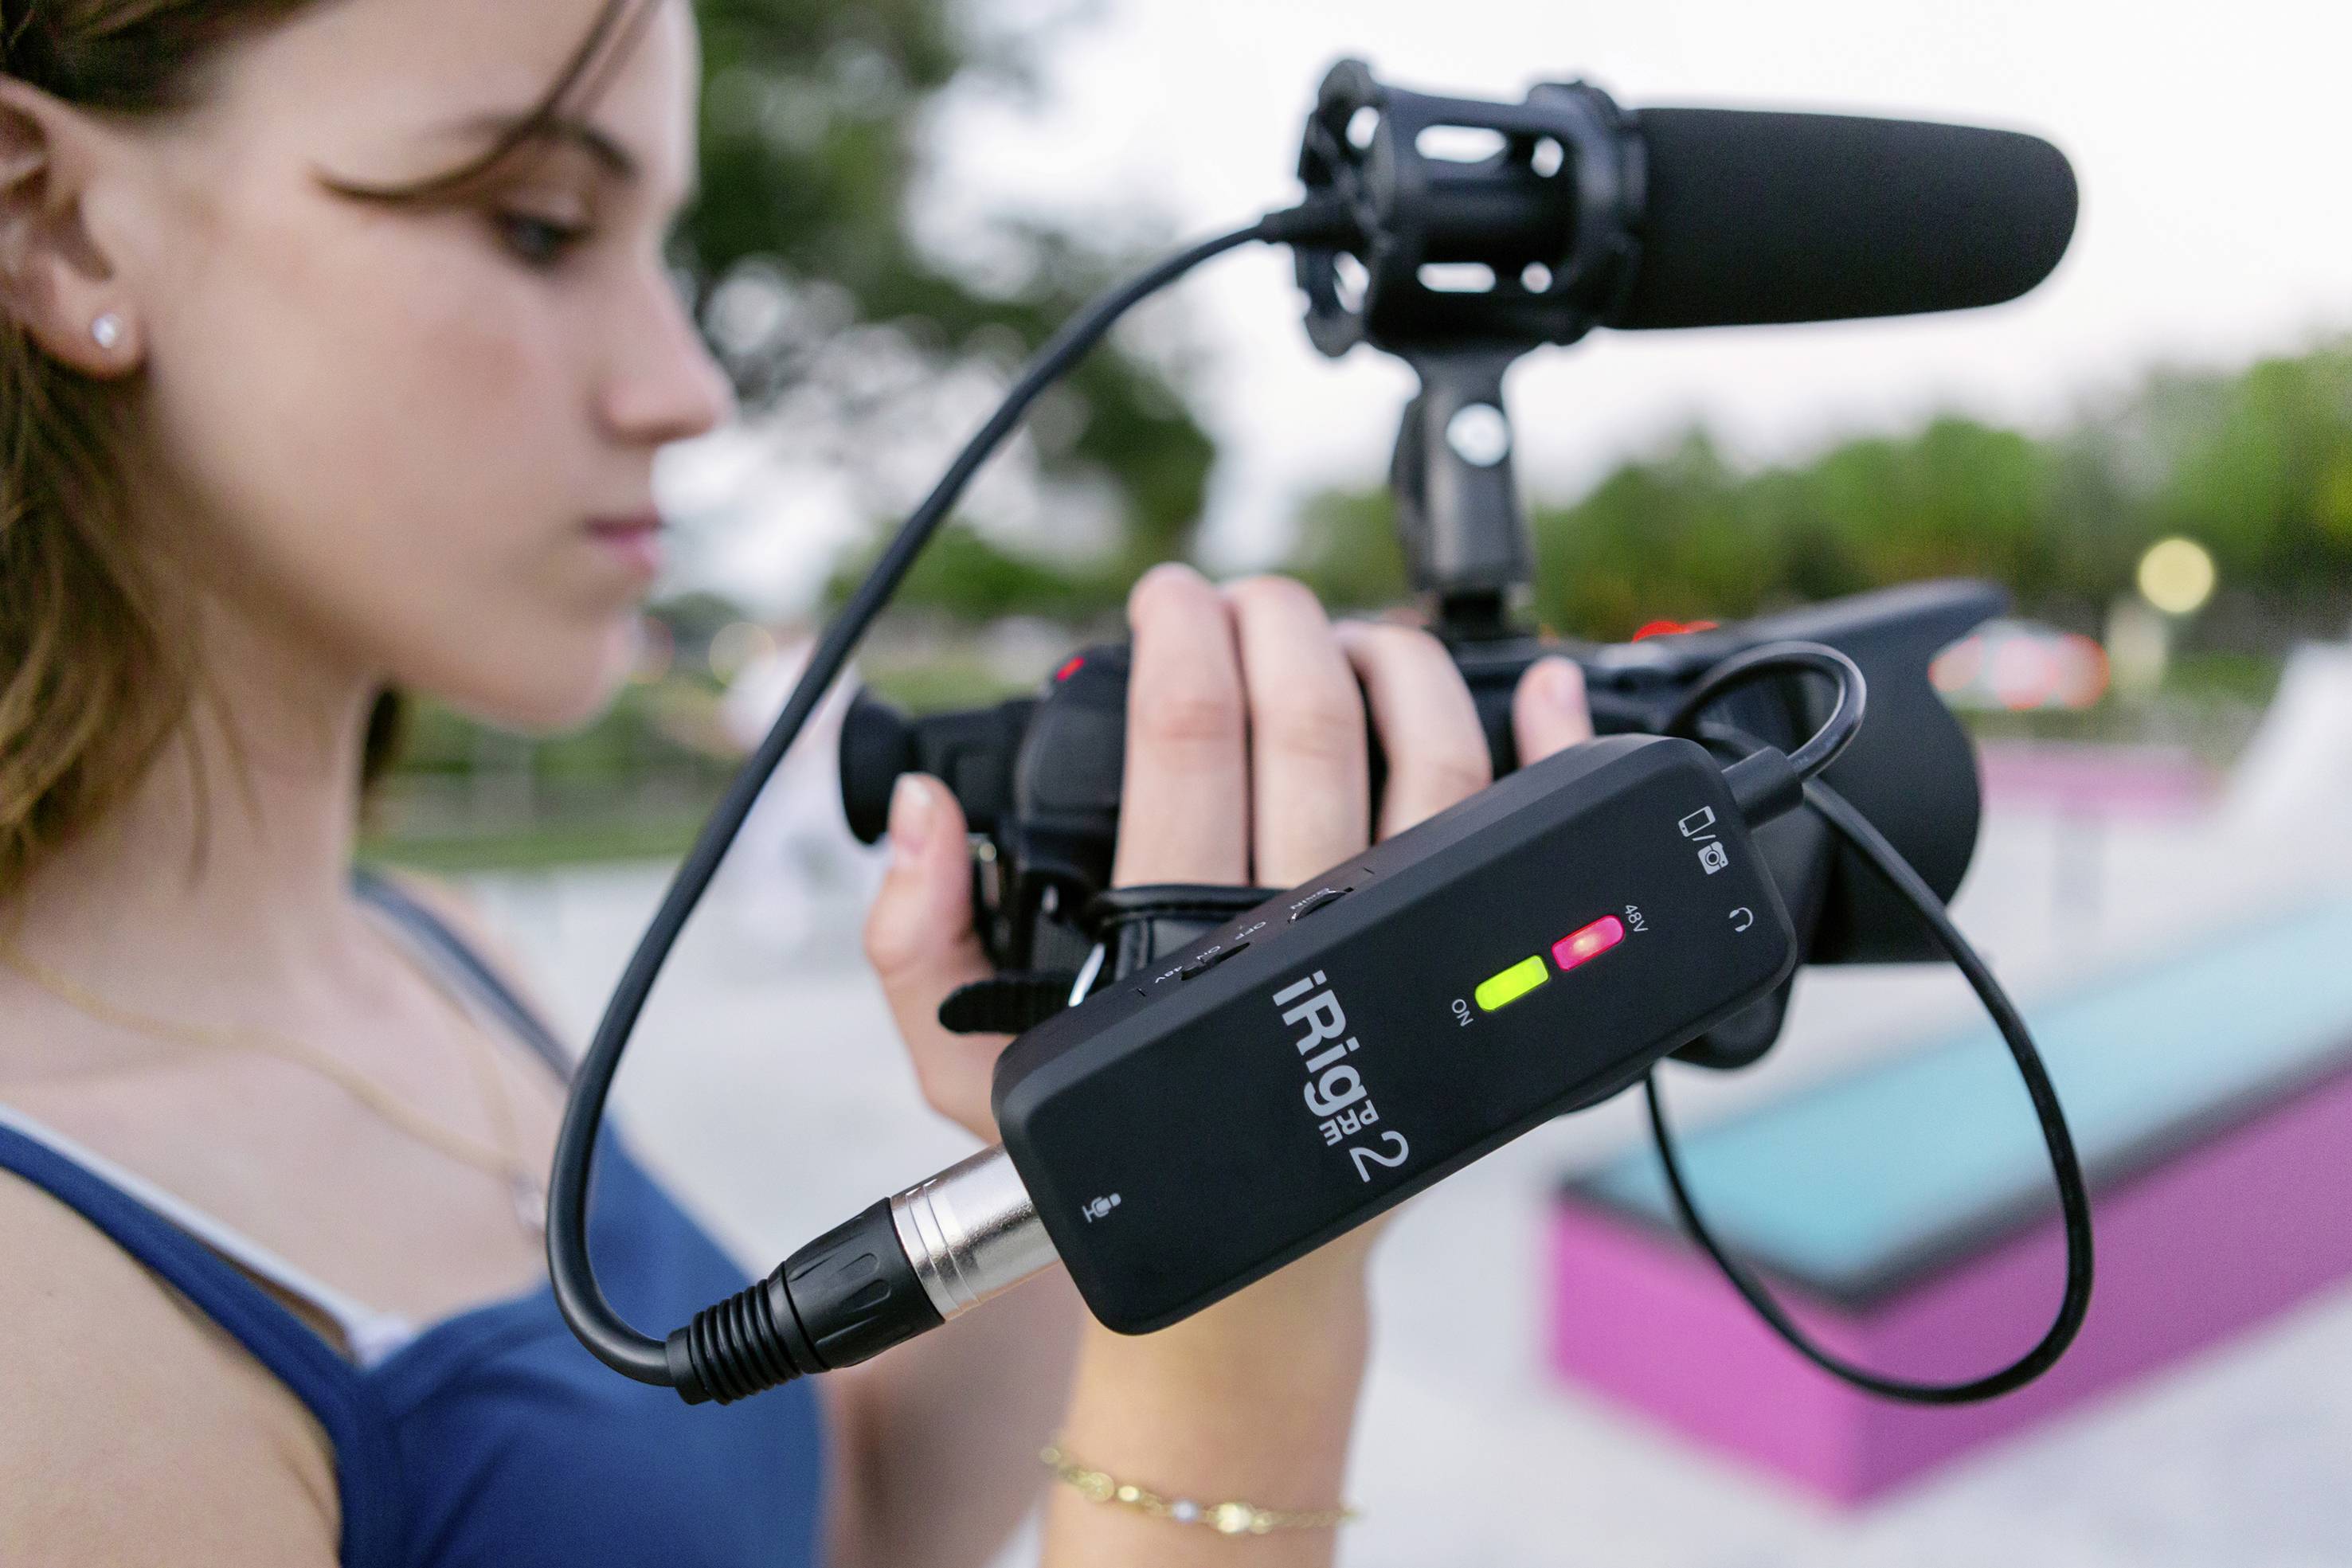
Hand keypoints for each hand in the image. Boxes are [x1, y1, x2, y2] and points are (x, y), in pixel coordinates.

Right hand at [863, 565, 1594, 1151]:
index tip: (1166, 597)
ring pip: (1433, 765)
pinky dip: (1550, 751)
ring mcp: (1400, 955)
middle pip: (1313, 731)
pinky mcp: (1470, 978)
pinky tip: (1546, 686)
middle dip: (1277, 626)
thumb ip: (917, 945)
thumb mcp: (970, 1077)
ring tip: (1342, 634)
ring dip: (1393, 664)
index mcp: (1176, 951)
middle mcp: (1304, 941)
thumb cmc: (1111, 1166)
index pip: (1190, 749)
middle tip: (1241, 598)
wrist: (1250, 1282)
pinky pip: (1523, 843)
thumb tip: (920, 813)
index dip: (1180, 643)